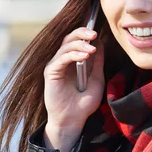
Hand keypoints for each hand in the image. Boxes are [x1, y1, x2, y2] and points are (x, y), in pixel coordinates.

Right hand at [43, 27, 104, 151]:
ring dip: (80, 44)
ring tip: (92, 48)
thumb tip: (101, 44)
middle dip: (82, 33)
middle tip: (94, 33)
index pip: (78, 40)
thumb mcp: (97, 79)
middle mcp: (64, 60)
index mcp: (74, 60)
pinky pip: (61, 59)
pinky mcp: (51, 72)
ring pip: (65, 46)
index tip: (99, 32)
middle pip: (69, 38)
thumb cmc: (84, 102)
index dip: (87, 33)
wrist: (73, 119)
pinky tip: (85, 55)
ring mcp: (56, 65)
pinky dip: (73, 55)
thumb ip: (97, 63)